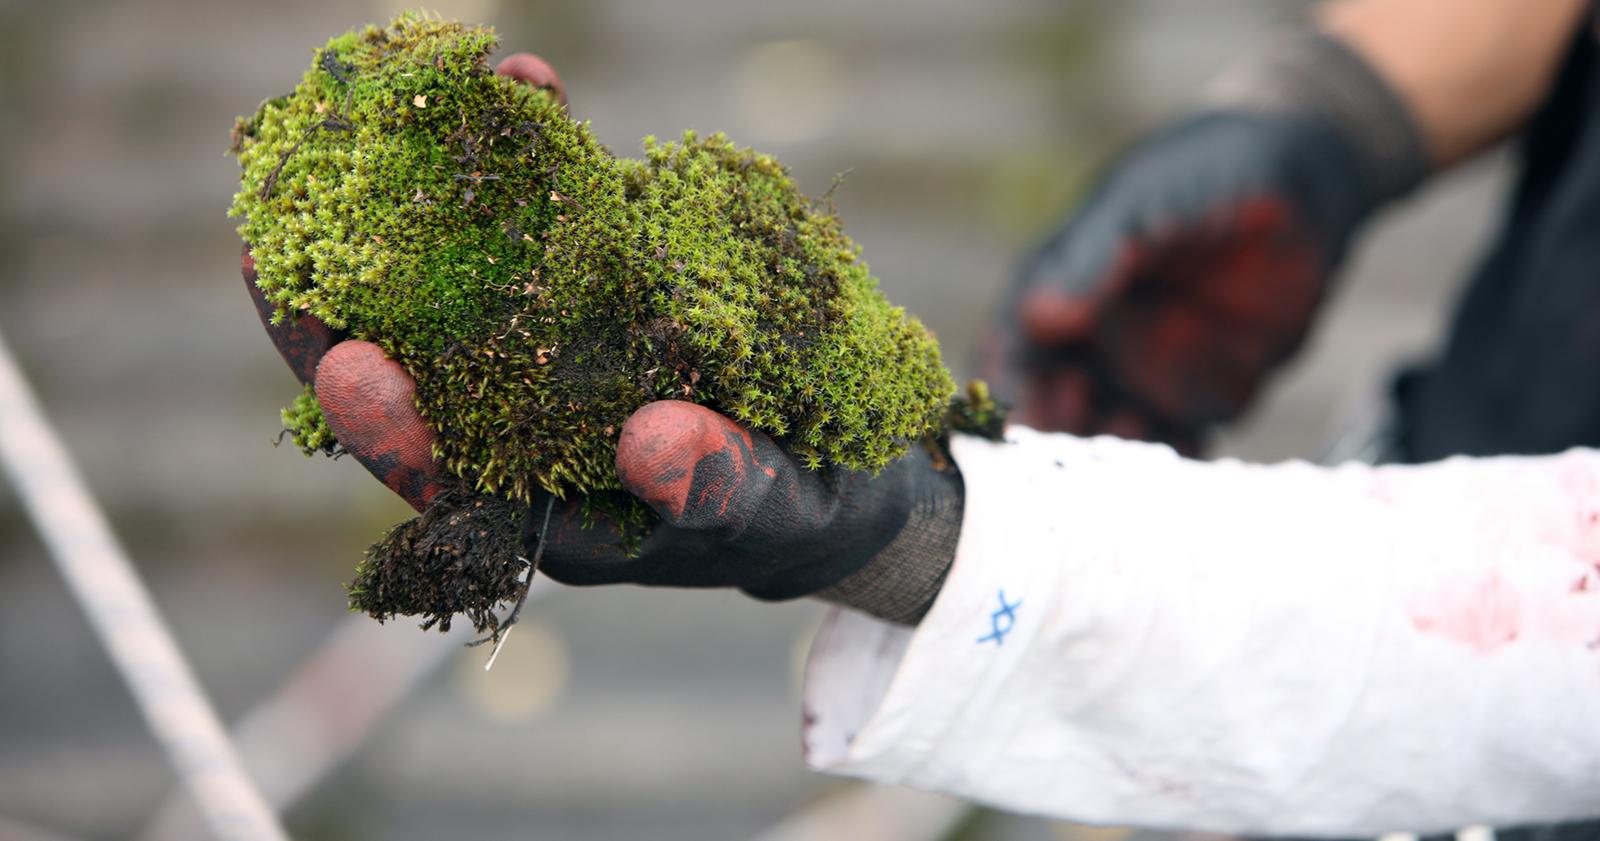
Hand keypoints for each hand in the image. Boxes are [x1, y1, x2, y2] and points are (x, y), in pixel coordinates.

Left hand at [242, 53, 959, 622]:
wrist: (836, 466)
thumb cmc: (800, 515)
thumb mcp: (772, 513)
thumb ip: (716, 489)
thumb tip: (653, 446)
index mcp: (542, 506)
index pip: (441, 473)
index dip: (385, 424)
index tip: (345, 360)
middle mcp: (522, 428)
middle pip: (413, 371)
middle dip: (352, 302)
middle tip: (285, 229)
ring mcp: (550, 352)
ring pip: (463, 282)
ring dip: (428, 202)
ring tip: (398, 116)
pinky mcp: (592, 289)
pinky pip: (543, 222)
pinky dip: (533, 156)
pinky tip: (529, 84)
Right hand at [986, 112, 1374, 450]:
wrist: (1304, 182)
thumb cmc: (1206, 175)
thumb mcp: (1144, 205)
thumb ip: (1096, 260)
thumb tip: (1037, 315)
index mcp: (1064, 289)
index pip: (1015, 347)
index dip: (1002, 389)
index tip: (1001, 428)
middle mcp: (1094, 339)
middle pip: (1053, 405)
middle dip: (1048, 442)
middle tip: (1056, 472)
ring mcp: (1144, 372)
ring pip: (1109, 435)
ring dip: (1104, 466)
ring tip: (1119, 479)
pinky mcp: (1200, 397)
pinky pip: (1177, 446)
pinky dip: (1169, 473)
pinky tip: (1175, 489)